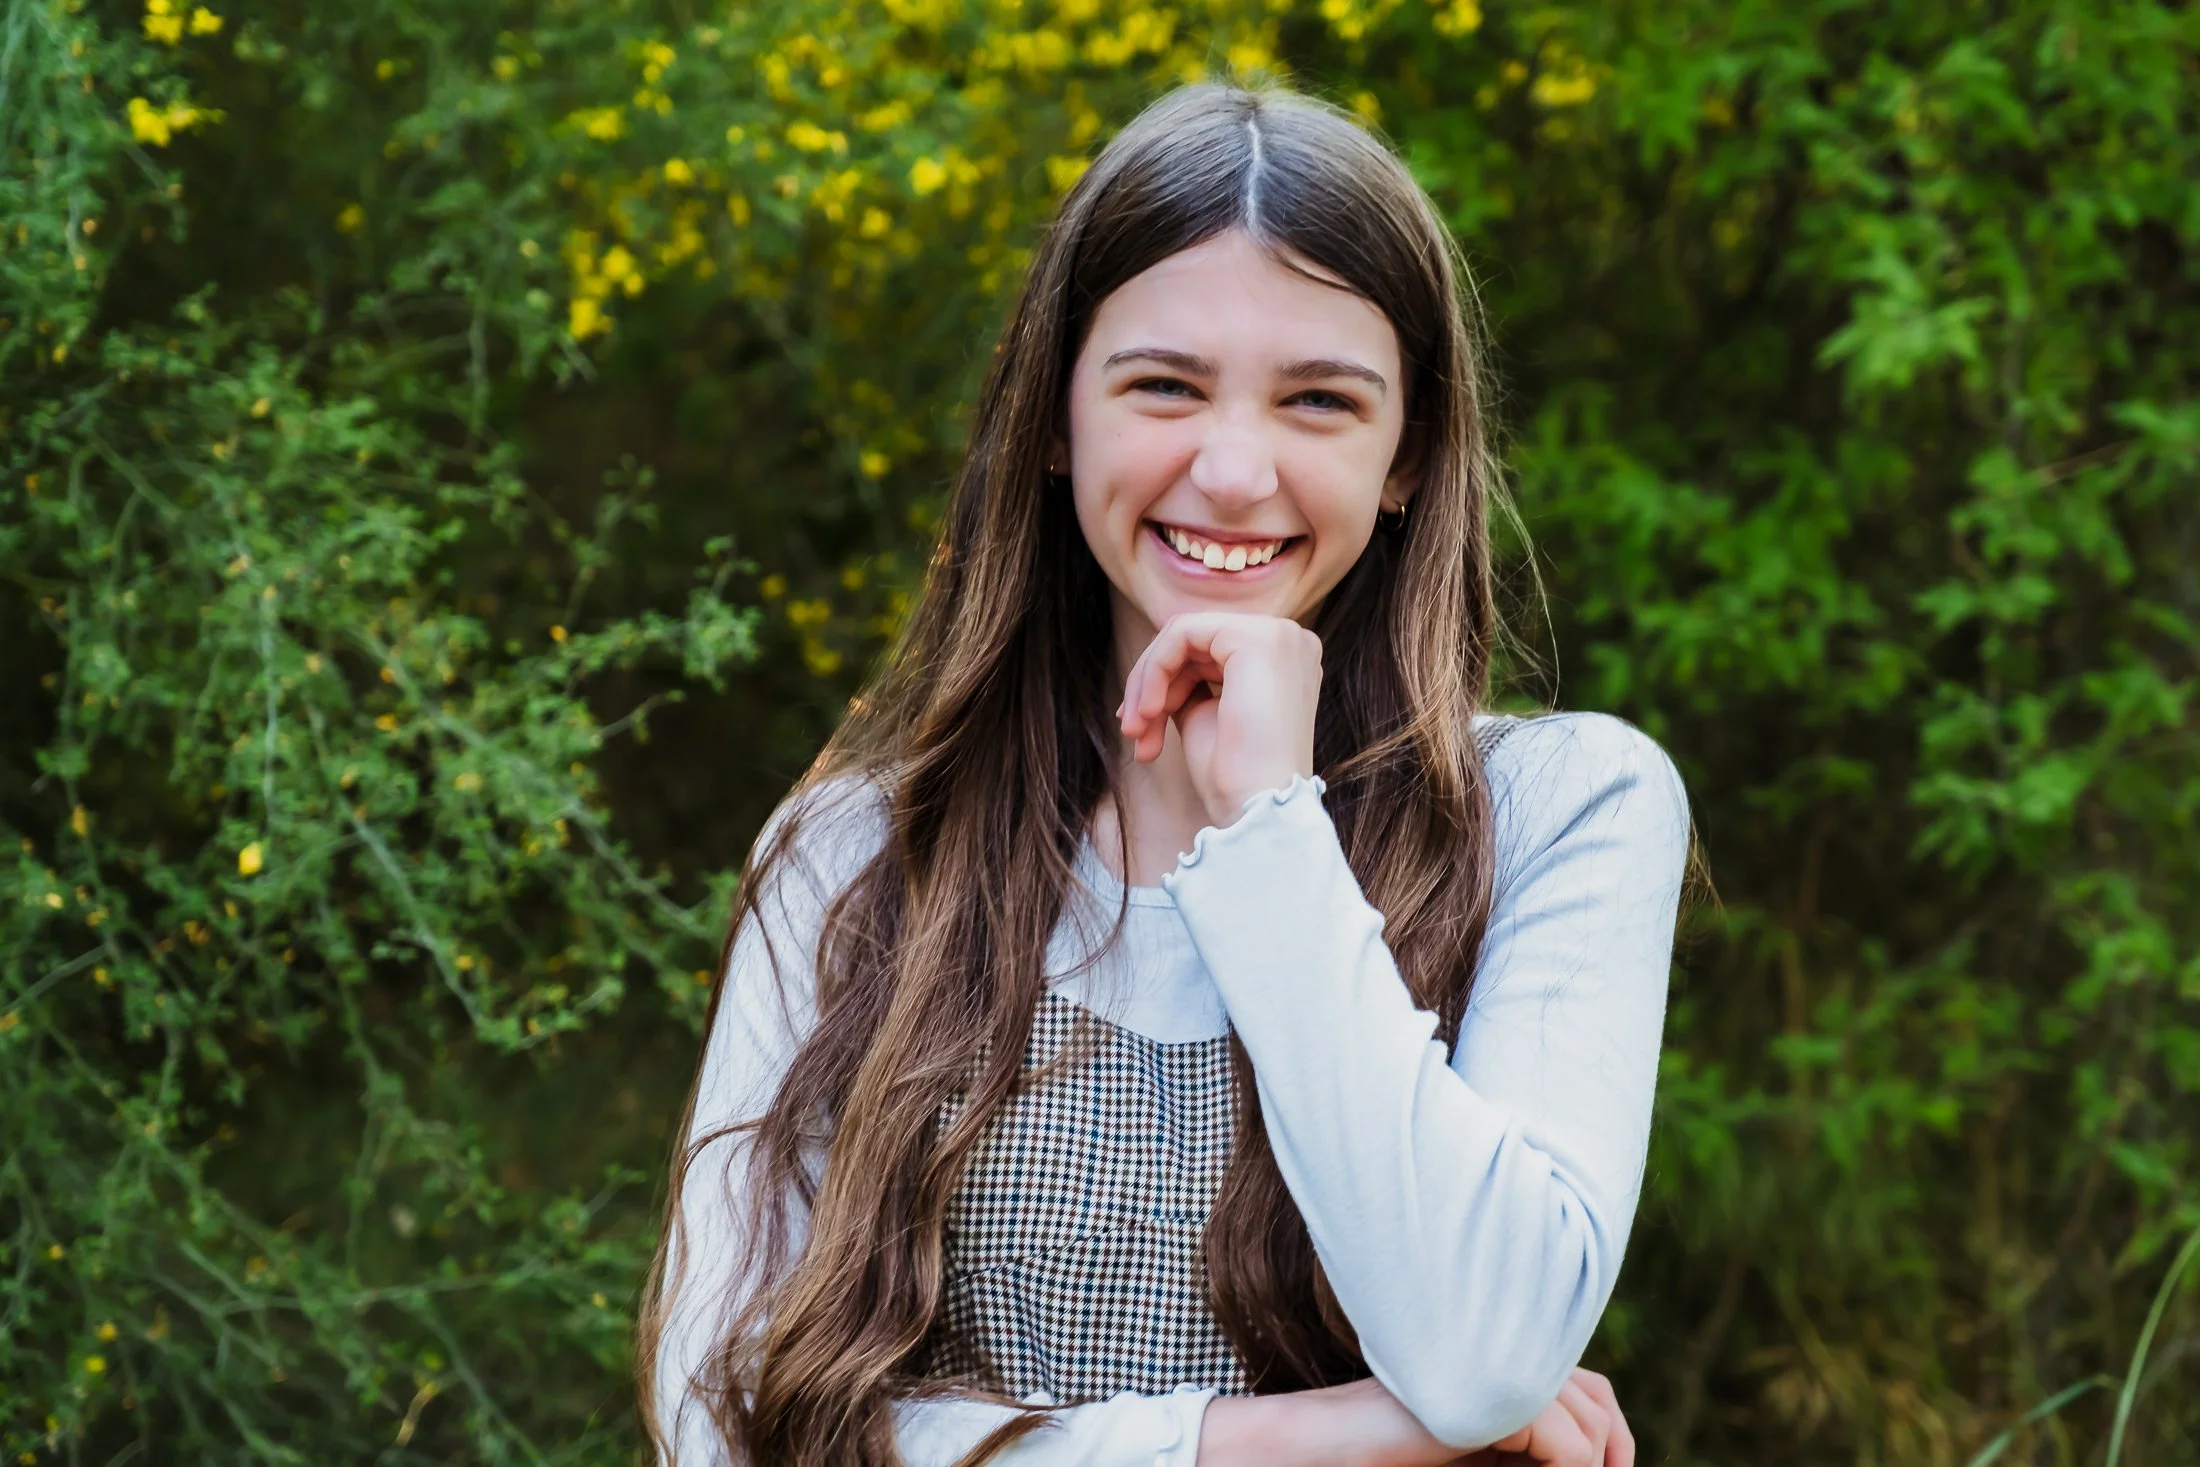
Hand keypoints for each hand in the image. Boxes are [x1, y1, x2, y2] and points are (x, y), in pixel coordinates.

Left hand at [1115, 612, 1321, 829]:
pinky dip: (1154, 671)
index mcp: (1283, 659)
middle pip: (1193, 640)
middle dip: (1152, 684)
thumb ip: (1189, 680)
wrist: (1257, 808)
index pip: (1209, 650)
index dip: (1166, 681)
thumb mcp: (1206, 714)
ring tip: (1137, 730)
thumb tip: (1153, 663)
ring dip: (1148, 682)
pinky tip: (1150, 713)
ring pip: (1182, 634)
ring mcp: (1276, 635)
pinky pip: (1181, 634)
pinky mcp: (1255, 638)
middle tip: (1132, 730)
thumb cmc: (1235, 775)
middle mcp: (1288, 639)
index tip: (1138, 724)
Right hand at [1194, 1369, 1632, 1466]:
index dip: (1613, 1440)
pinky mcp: (1486, 1399)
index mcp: (1499, 1367)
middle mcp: (1503, 1358)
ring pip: (1587, 1427)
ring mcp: (1493, 1371)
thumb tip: (1591, 1464)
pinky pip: (1565, 1448)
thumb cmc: (1385, 1456)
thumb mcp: (1473, 1459)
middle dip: (1613, 1454)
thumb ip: (1515, 1453)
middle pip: (1597, 1400)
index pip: (1591, 1392)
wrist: (1321, 1449)